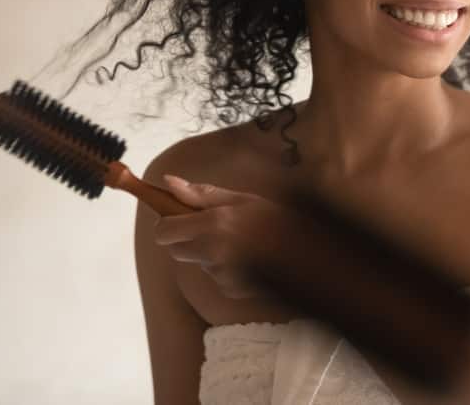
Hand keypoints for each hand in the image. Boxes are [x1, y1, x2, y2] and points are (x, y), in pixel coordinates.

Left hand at [151, 174, 294, 298]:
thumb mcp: (241, 198)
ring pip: (199, 262)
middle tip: (212, 228)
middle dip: (186, 239)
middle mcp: (214, 251)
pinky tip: (247, 258)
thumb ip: (201, 193)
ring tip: (240, 242)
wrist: (306, 252)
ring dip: (210, 253)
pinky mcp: (230, 288)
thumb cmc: (275, 219)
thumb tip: (168, 181)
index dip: (167, 225)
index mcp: (214, 224)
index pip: (164, 232)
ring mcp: (221, 273)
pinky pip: (215, 276)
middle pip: (176, 250)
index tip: (179, 219)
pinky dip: (225, 268)